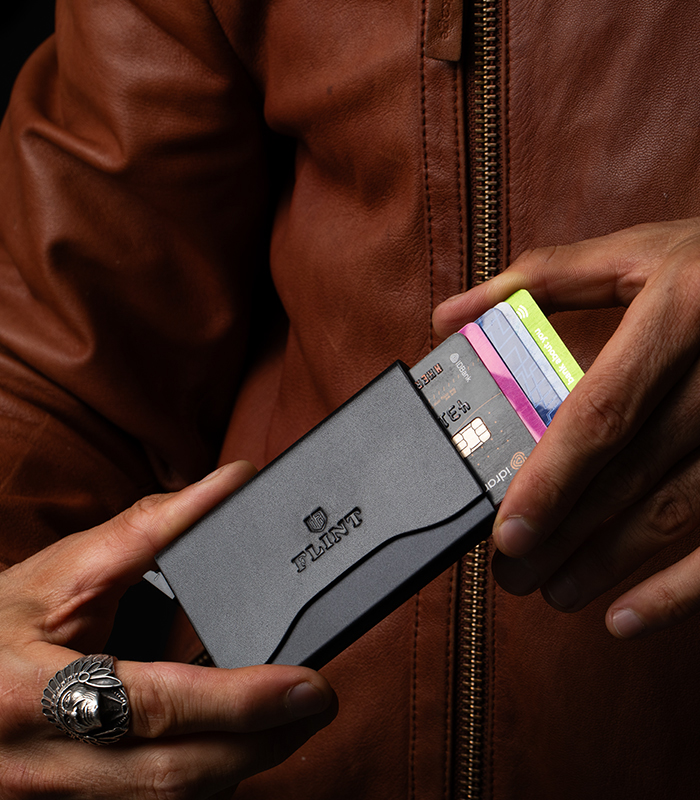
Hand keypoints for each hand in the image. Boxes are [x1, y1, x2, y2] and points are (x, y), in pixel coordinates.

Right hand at [0, 461, 336, 798]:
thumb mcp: (68, 568)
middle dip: (262, 743)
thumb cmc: (0, 622)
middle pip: (174, 774)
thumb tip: (232, 484)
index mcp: (34, 692)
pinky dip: (201, 779)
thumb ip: (154, 525)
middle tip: (315, 703)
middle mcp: (42, 762)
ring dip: (240, 764)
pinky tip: (227, 743)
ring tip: (285, 719)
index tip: (307, 686)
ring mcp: (53, 798)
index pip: (155, 705)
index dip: (240, 701)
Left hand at [433, 218, 699, 638]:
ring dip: (610, 564)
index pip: (604, 413)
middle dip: (567, 533)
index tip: (507, 530)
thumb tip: (451, 315)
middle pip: (633, 475)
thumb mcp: (634, 254)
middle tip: (511, 570)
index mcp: (681, 313)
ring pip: (679, 513)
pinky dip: (680, 590)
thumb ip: (541, 281)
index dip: (552, 478)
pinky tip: (628, 616)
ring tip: (554, 591)